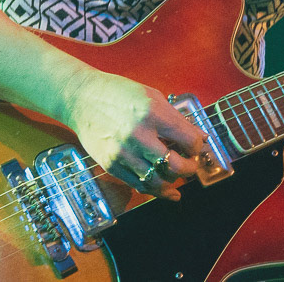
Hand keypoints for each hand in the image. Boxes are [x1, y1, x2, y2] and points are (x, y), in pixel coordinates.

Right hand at [63, 68, 205, 200]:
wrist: (82, 98)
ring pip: (157, 180)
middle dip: (190, 168)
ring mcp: (123, 152)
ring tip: (178, 178)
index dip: (197, 147)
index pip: (188, 140)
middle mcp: (138, 135)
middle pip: (175, 165)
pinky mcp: (111, 164)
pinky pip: (138, 184)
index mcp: (153, 113)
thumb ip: (177, 118)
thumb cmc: (119, 93)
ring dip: (173, 181)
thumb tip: (200, 137)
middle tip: (191, 165)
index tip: (196, 147)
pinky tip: (164, 189)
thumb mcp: (153, 96)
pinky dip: (155, 189)